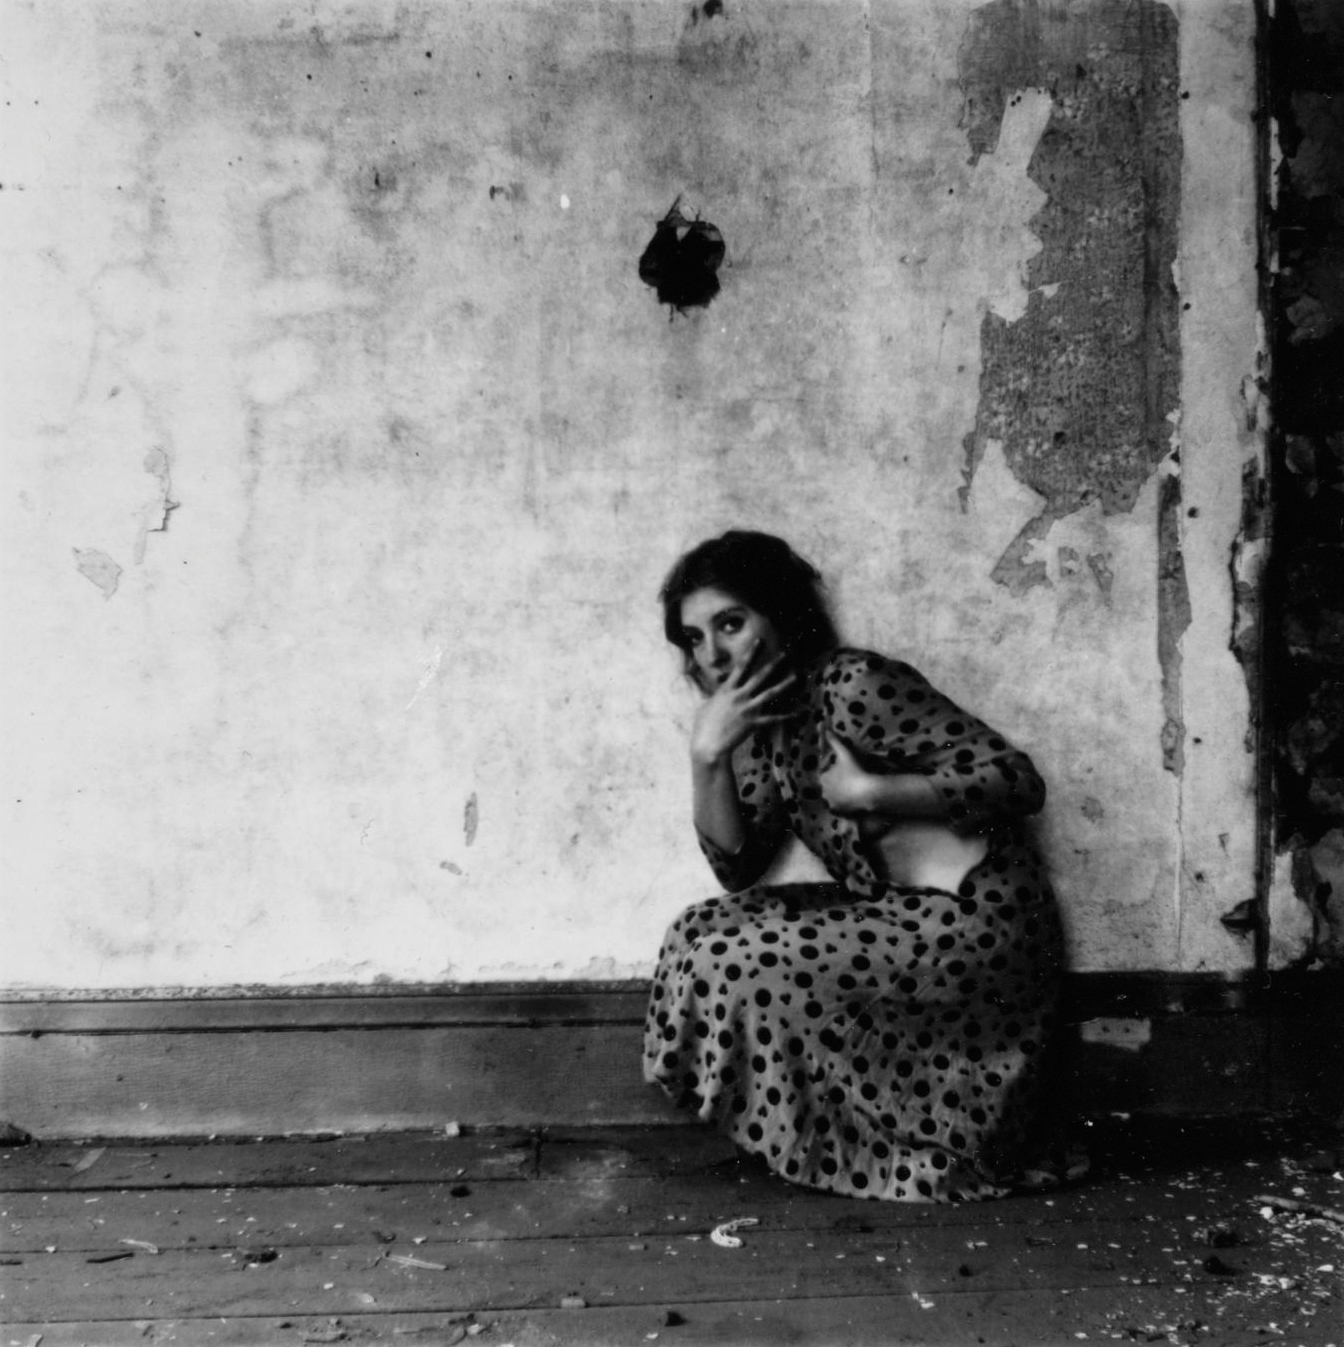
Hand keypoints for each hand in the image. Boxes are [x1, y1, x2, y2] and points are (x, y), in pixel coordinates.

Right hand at [689, 642, 797, 765]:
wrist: (708, 744)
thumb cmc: (703, 726)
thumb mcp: (703, 704)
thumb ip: (708, 693)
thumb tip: (703, 685)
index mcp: (727, 689)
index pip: (741, 666)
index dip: (751, 652)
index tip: (760, 641)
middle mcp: (740, 696)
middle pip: (760, 676)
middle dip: (774, 664)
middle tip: (785, 654)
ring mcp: (748, 709)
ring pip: (770, 693)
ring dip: (785, 684)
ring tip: (796, 676)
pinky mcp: (753, 723)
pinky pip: (773, 719)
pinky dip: (786, 716)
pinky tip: (798, 713)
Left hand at [819, 733, 877, 816]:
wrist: (868, 792)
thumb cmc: (856, 771)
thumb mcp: (845, 753)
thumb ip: (835, 741)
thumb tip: (826, 729)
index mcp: (824, 778)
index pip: (828, 775)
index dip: (838, 773)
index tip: (849, 772)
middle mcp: (824, 792)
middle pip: (831, 787)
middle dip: (838, 785)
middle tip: (852, 782)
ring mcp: (831, 803)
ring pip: (834, 798)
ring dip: (841, 795)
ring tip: (853, 792)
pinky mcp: (839, 812)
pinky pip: (839, 808)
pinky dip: (844, 806)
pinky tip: (853, 802)